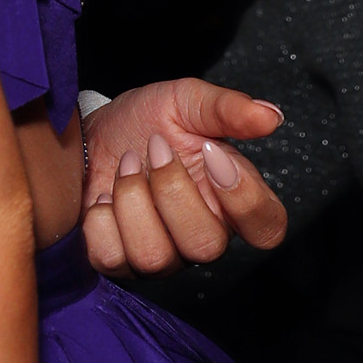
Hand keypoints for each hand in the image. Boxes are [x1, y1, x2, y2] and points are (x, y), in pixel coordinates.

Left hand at [81, 78, 287, 277]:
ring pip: (154, 257)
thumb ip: (228, 109)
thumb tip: (270, 116)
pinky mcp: (117, 261)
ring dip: (131, 199)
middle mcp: (201, 235)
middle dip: (171, 190)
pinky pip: (109, 256)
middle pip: (206, 246)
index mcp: (232, 201)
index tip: (211, 153)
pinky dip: (99, 218)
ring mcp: (161, 255)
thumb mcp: (187, 101)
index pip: (267, 229)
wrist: (92, 130)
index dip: (244, 198)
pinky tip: (102, 196)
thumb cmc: (148, 120)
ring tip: (126, 165)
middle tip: (155, 148)